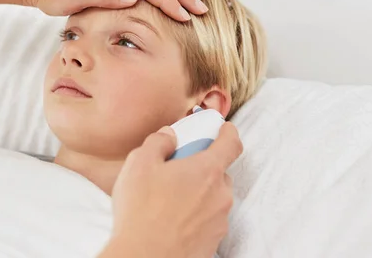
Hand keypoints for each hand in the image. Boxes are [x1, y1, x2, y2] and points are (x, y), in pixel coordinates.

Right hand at [102, 122, 242, 257]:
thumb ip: (159, 141)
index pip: (231, 144)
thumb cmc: (141, 210)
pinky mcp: (213, 241)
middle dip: (201, 167)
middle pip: (219, 172)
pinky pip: (208, 219)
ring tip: (168, 200)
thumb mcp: (140, 163)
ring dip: (198, 193)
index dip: (228, 132)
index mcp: (207, 171)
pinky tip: (171, 219)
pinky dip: (195, 215)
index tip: (223, 129)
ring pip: (213, 197)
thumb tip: (169, 136)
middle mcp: (220, 195)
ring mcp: (219, 221)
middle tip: (176, 170)